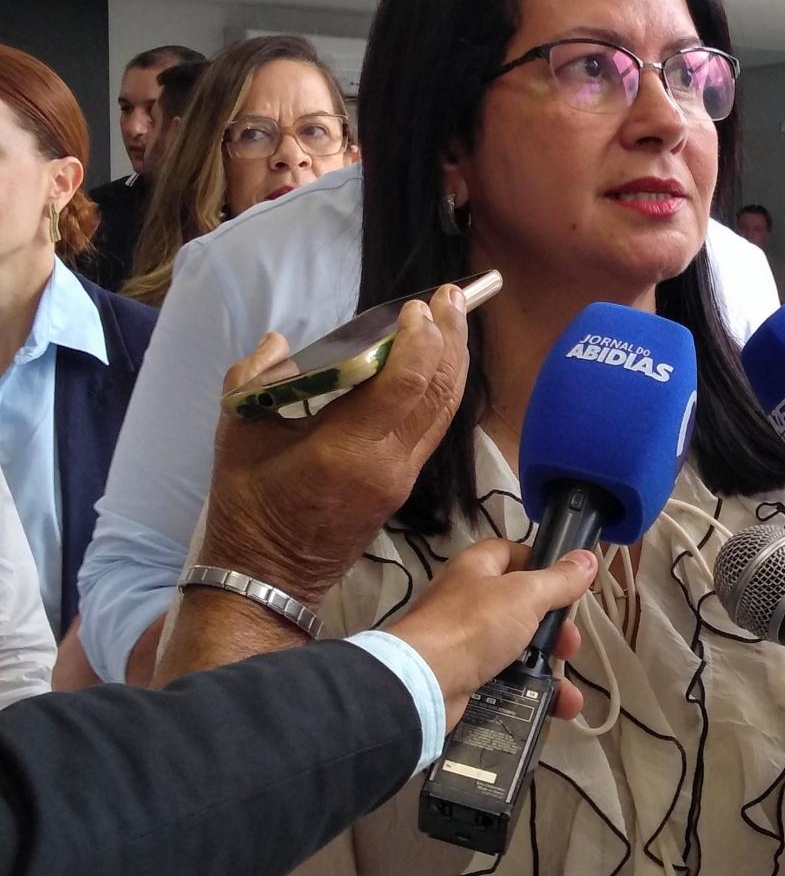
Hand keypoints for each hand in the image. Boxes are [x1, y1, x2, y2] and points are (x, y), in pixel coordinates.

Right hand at [201, 285, 469, 603]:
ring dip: (453, 362)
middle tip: (451, 297)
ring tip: (454, 319)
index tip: (418, 306)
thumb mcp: (238, 437)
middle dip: (450, 340)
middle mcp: (387, 464)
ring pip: (444, 412)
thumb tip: (280, 342)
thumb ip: (257, 380)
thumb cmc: (247, 508)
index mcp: (346, 450)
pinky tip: (437, 362)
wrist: (268, 578)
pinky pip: (433, 429)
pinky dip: (440, 390)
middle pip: (438, 394)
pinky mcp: (402, 485)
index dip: (420, 341)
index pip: (404, 385)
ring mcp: (401, 478)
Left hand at [389, 539, 594, 727]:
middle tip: (569, 646)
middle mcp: (468, 600)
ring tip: (567, 690)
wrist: (423, 683)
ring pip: (517, 649)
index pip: (513, 554)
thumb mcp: (525, 595)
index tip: (568, 587)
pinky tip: (555, 706)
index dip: (542, 566)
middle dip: (553, 629)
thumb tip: (587, 557)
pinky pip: (506, 681)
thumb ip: (559, 580)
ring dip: (547, 669)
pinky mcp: (465, 677)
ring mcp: (465, 641)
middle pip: (521, 607)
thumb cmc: (474, 625)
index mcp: (477, 568)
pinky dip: (531, 694)